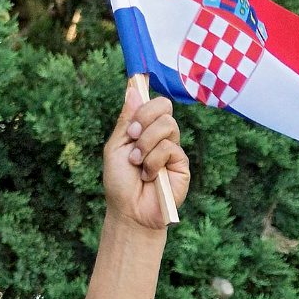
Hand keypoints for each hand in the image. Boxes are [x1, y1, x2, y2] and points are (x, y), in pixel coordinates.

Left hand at [104, 79, 190, 229]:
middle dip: (143, 120)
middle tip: (132, 138)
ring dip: (146, 144)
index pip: (154, 103)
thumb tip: (133, 88)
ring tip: (137, 163)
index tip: (130, 115)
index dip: (145, 102)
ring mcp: (173, 149)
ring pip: (167, 126)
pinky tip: (149, 176)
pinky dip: (154, 161)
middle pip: (164, 107)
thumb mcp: (116, 146)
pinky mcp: (182, 164)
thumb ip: (126, 119)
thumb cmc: (120, 181)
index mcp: (144, 129)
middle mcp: (161, 136)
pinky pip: (170, 148)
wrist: (129, 210)